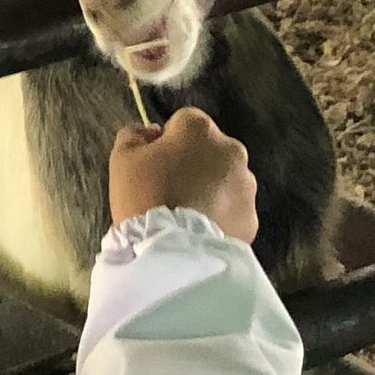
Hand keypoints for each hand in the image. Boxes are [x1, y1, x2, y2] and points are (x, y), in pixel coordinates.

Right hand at [108, 109, 258, 243]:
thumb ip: (134, 135)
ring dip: (210, 189)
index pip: (182, 123)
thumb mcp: (122, 159)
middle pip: (209, 150)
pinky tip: (200, 230)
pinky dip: (221, 215)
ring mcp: (246, 184)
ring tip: (187, 214)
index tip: (155, 165)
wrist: (172, 251)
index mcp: (199, 128)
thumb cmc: (145, 196)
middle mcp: (231, 148)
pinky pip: (233, 209)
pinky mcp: (251, 216)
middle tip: (170, 190)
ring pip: (225, 179)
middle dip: (193, 164)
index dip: (166, 143)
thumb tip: (152, 132)